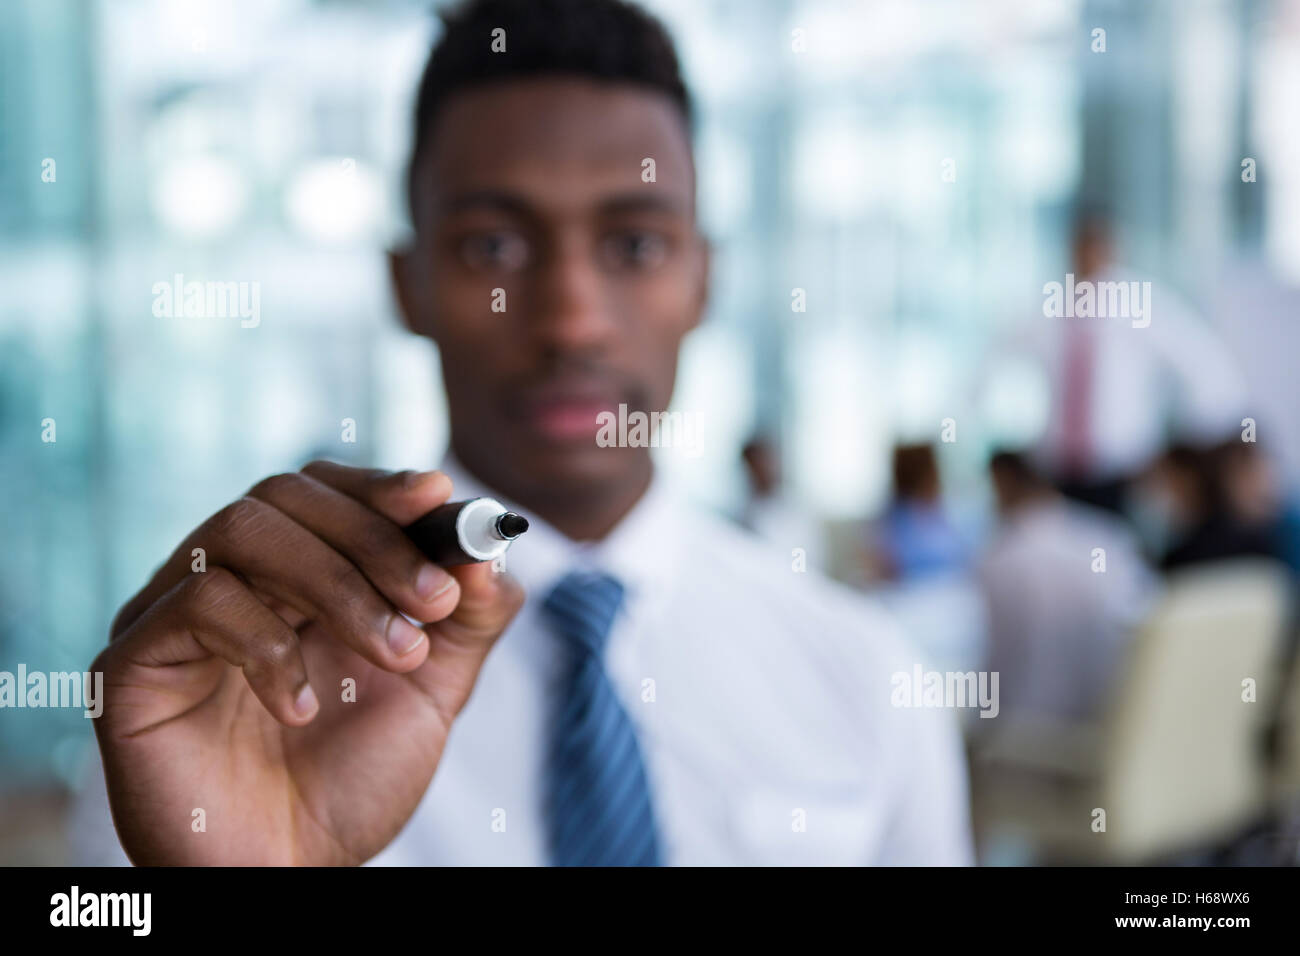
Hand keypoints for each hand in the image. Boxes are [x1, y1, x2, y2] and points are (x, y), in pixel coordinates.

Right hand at [91, 462, 523, 864]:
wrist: (288, 876)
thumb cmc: (349, 781)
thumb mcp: (433, 691)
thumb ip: (468, 619)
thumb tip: (486, 550)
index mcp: (292, 575)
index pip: (322, 490)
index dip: (378, 484)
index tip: (437, 495)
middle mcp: (228, 581)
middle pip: (284, 497)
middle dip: (373, 542)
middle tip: (431, 604)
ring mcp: (173, 615)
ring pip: (241, 532)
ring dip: (335, 585)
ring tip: (392, 652)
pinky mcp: (133, 664)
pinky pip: (197, 605)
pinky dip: (269, 646)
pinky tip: (304, 709)